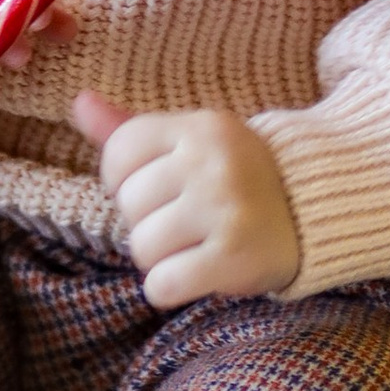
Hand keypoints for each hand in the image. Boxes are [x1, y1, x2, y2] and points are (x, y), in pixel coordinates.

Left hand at [74, 93, 301, 305]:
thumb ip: (130, 128)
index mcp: (199, 127)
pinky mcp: (234, 257)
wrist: (309, 216)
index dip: (124, 181)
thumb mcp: (188, 141)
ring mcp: (224, 209)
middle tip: (186, 221)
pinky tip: (196, 273)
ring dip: (160, 258)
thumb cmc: (233, 177)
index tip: (158, 189)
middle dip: (148, 221)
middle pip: (129, 206)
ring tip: (193, 246)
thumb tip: (79, 102)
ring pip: (141, 248)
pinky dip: (169, 288)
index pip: (118, 154)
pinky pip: (162, 284)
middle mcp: (212, 162)